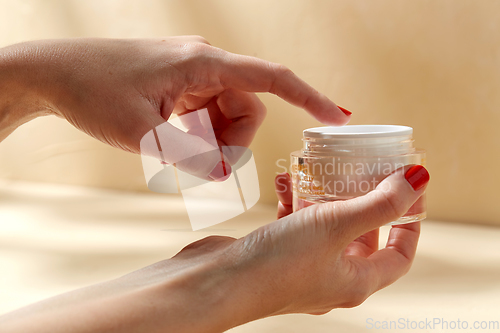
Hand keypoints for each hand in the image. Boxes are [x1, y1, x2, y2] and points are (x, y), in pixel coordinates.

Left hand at [0, 37, 350, 177]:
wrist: (53, 73)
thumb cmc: (92, 91)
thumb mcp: (143, 135)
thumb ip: (190, 158)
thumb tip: (222, 173)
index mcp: (203, 63)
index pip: (272, 78)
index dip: (311, 98)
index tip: (339, 117)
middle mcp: (203, 62)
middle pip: (248, 107)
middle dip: (234, 142)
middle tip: (207, 168)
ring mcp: (191, 72)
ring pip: (227, 112)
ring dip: (214, 140)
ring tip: (180, 153)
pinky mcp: (179, 83)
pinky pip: (206, 111)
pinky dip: (199, 133)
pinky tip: (174, 141)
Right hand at [0, 166, 427, 332]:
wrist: (216, 284)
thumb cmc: (277, 264)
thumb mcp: (335, 226)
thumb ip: (379, 204)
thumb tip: (418, 181)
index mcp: (355, 281)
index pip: (399, 254)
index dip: (410, 222)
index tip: (410, 191)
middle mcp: (332, 278)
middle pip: (362, 236)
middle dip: (364, 201)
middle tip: (364, 169)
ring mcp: (303, 267)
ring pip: (325, 227)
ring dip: (325, 196)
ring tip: (321, 167)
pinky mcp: (277, 254)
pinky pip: (296, 225)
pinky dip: (295, 201)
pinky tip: (284, 180)